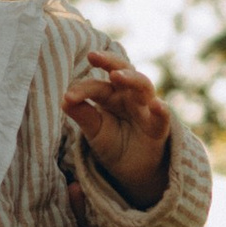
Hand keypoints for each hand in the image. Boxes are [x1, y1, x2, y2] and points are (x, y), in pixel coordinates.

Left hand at [63, 54, 171, 207]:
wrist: (133, 170)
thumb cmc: (114, 143)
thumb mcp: (94, 129)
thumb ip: (82, 114)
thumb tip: (63, 99)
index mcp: (111, 94)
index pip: (97, 86)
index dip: (82, 89)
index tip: (68, 98)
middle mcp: (129, 96)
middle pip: (123, 70)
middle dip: (109, 61)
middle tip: (93, 56)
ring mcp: (146, 108)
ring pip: (143, 86)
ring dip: (131, 79)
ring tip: (116, 76)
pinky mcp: (159, 127)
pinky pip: (163, 116)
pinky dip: (161, 110)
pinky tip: (157, 105)